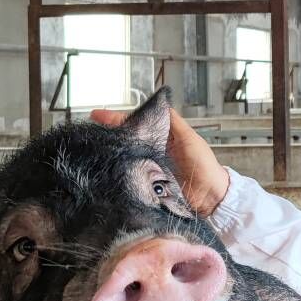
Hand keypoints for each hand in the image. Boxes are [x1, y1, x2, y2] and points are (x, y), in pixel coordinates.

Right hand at [91, 106, 229, 216]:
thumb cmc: (204, 166)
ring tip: (93, 147)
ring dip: (109, 154)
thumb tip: (158, 102)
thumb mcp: (189, 138)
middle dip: (107, 135)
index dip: (116, 119)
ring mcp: (146, 171)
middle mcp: (150, 154)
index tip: (96, 114)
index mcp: (160, 139)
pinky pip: (127, 180)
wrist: (211, 197)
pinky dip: (116, 175)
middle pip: (124, 141)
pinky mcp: (145, 189)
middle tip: (90, 131)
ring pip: (123, 160)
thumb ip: (173, 121)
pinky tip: (105, 170)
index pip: (135, 125)